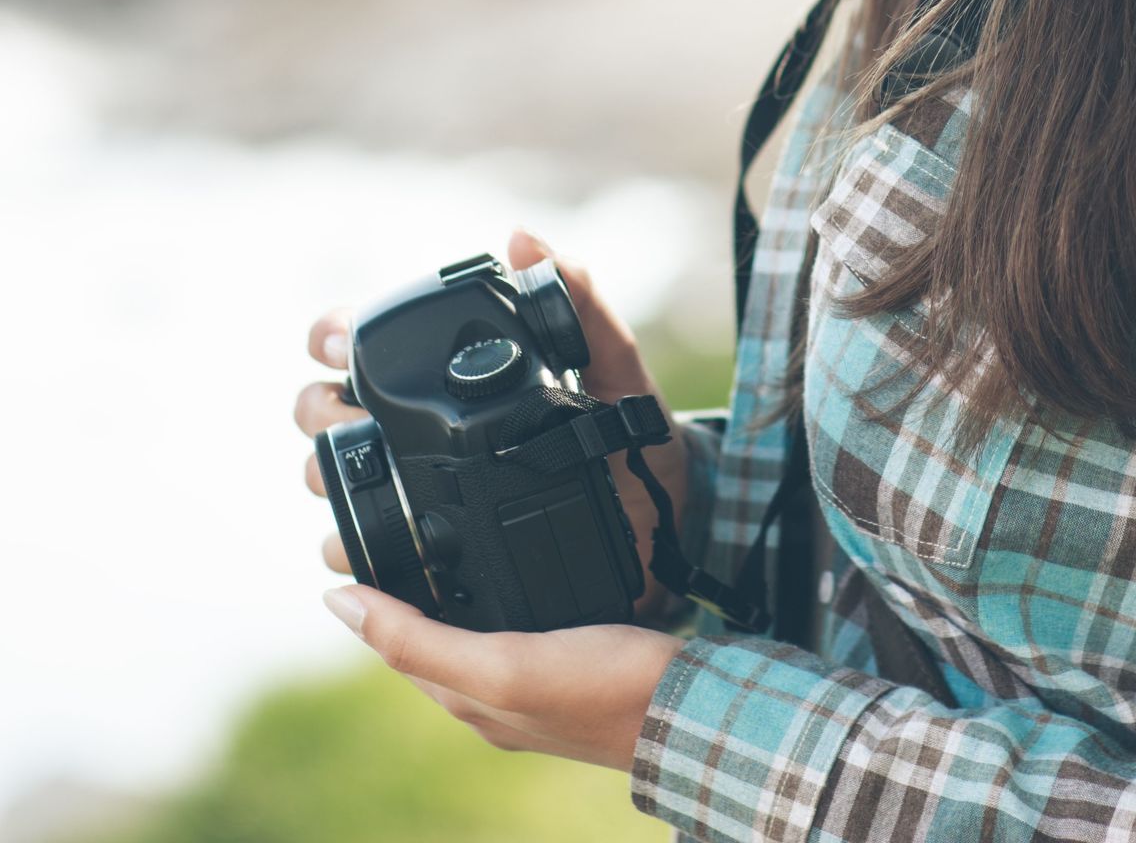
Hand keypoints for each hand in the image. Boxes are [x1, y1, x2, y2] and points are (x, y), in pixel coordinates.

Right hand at [294, 227, 693, 623]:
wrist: (663, 518)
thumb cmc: (634, 430)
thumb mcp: (614, 360)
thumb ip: (578, 296)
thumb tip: (523, 239)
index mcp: (453, 374)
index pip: (361, 342)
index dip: (332, 334)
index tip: (338, 342)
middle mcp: (420, 427)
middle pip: (326, 410)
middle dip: (320, 409)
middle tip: (352, 415)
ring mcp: (418, 488)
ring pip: (331, 477)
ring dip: (329, 475)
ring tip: (366, 476)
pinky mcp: (427, 550)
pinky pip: (367, 550)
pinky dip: (354, 545)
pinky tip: (376, 541)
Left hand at [321, 582, 682, 770]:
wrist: (688, 706)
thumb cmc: (599, 689)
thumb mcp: (499, 663)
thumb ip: (416, 639)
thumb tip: (337, 601)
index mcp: (468, 702)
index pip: (398, 647)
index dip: (375, 603)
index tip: (356, 551)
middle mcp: (496, 699)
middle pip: (434, 642)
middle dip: (412, 597)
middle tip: (398, 537)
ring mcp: (537, 687)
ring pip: (477, 635)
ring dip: (459, 598)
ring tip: (452, 547)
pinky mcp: (574, 668)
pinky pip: (521, 632)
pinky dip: (507, 603)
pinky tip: (524, 580)